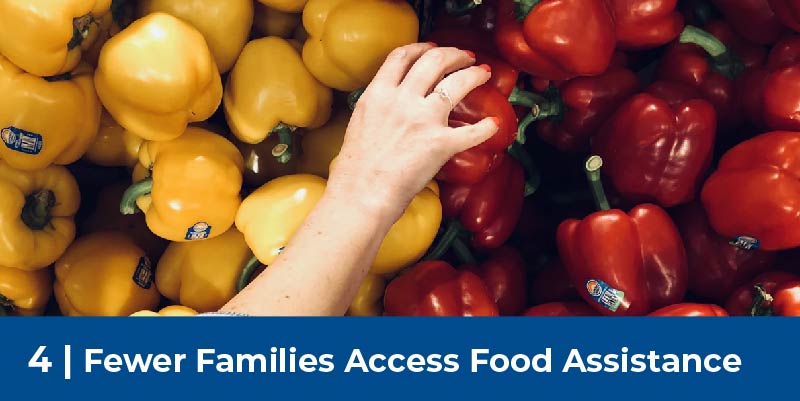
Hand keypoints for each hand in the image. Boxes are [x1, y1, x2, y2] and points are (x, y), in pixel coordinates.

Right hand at [327, 42, 498, 222]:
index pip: (402, 56)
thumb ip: (378, 107)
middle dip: (455, 54)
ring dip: (474, 74)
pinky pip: (472, 132)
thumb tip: (391, 106)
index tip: (433, 48)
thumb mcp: (360, 123)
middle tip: (466, 57)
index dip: (422, 47)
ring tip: (483, 73)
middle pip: (434, 60)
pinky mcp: (441, 143)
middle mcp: (402, 100)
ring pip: (457, 82)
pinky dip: (486, 128)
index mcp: (378, 94)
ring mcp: (423, 119)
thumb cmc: (356, 168)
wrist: (361, 193)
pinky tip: (494, 124)